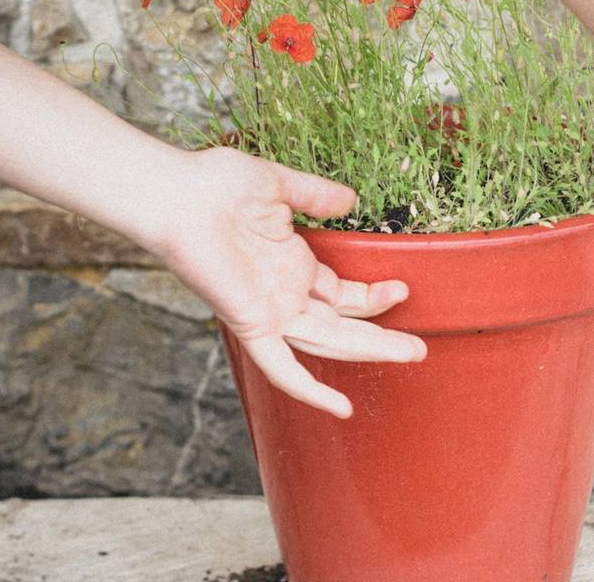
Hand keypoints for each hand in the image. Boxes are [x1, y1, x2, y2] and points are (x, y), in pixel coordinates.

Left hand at [154, 147, 426, 418]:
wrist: (175, 194)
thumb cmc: (214, 184)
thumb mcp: (279, 185)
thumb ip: (315, 195)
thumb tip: (351, 200)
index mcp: (291, 266)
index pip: (341, 295)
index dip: (372, 297)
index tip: (401, 288)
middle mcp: (283, 295)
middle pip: (342, 327)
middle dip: (381, 337)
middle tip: (418, 348)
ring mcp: (270, 313)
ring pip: (328, 344)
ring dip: (370, 351)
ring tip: (412, 354)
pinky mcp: (252, 325)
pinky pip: (282, 368)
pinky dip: (309, 390)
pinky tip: (340, 409)